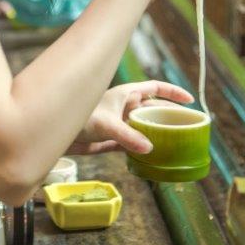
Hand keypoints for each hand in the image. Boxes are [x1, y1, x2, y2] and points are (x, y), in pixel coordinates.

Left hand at [66, 81, 193, 154]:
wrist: (55, 132)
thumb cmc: (77, 117)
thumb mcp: (106, 125)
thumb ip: (127, 136)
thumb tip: (149, 149)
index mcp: (125, 94)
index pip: (155, 88)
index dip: (173, 92)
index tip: (189, 101)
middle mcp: (123, 107)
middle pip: (153, 108)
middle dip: (168, 115)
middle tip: (186, 126)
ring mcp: (118, 123)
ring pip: (144, 127)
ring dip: (157, 133)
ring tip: (174, 142)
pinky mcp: (111, 139)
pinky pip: (133, 143)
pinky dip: (143, 149)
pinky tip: (153, 157)